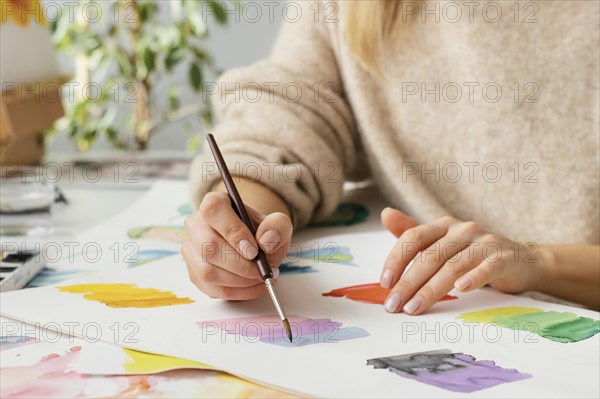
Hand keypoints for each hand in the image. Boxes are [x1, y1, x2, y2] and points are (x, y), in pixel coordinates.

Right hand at [182, 191, 292, 299]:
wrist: (254, 246)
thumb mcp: (277, 224)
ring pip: (208, 271)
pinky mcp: (194, 273)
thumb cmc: (261, 232)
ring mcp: (191, 250)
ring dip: (240, 281)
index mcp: (214, 203)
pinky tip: (253, 286)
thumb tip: (266, 240)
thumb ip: (277, 227)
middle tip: (263, 271)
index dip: (233, 231)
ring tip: (261, 278)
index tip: (254, 250)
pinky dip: (237, 292)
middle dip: (240, 264)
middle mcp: (196, 225)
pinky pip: (212, 288)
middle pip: (208, 246)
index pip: (213, 211)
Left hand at [380, 208, 539, 314]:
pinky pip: (487, 268)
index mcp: (443, 226)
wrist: (523, 261)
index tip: (385, 282)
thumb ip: (413, 233)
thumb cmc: (474, 254)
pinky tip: (461, 289)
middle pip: (430, 256)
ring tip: (414, 307)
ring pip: (453, 266)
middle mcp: (463, 230)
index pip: (413, 238)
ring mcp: (484, 243)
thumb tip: (385, 214)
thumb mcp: (443, 243)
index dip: (396, 259)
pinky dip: (474, 278)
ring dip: (431, 289)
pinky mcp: (505, 258)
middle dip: (408, 282)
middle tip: (394, 305)